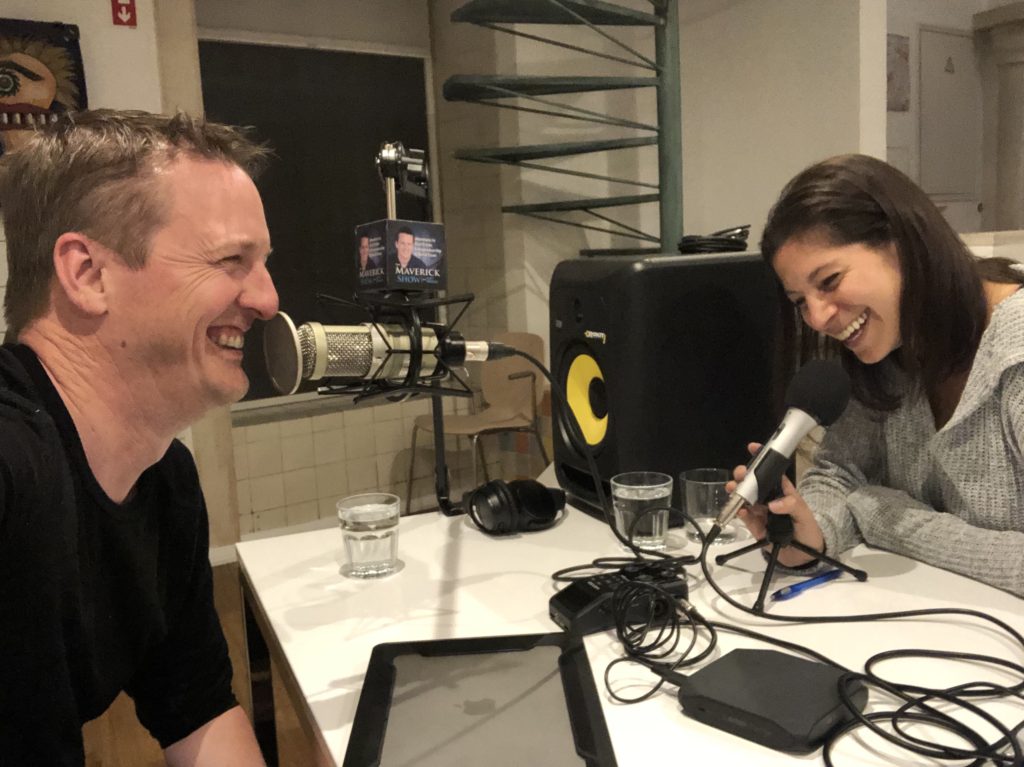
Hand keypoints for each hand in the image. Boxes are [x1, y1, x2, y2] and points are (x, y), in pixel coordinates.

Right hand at [726, 442, 824, 567]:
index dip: (762, 459)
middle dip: (744, 476)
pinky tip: (739, 509)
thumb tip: (772, 505)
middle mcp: (769, 498)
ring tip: (732, 489)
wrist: (803, 558)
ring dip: (737, 491)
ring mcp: (760, 512)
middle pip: (753, 483)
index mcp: (783, 491)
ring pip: (745, 497)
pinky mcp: (753, 525)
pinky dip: (739, 512)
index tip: (752, 448)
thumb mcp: (805, 516)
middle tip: (740, 475)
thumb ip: (792, 507)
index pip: (771, 472)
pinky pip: (744, 516)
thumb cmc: (808, 531)